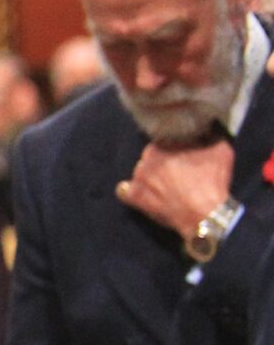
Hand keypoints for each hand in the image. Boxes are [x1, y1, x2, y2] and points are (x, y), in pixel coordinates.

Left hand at [117, 137, 234, 237]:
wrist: (204, 214)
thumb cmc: (213, 182)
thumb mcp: (221, 151)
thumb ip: (211, 136)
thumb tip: (207, 130)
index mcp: (165, 144)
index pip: (164, 142)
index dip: (175, 150)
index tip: (183, 158)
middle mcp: (147, 158)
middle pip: (151, 157)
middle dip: (162, 163)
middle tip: (176, 174)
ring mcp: (138, 178)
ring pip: (140, 172)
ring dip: (149, 177)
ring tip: (164, 187)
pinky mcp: (134, 196)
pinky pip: (123, 190)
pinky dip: (131, 191)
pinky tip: (141, 194)